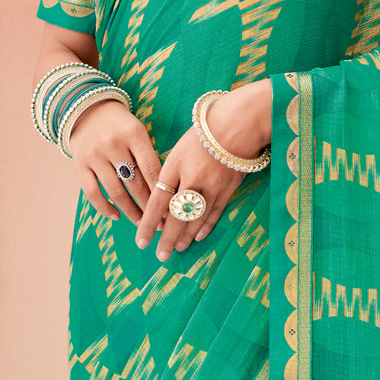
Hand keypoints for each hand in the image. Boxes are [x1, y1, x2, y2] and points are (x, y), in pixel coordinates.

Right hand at [67, 98, 159, 225]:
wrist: (87, 108)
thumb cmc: (120, 124)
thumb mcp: (138, 130)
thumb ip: (148, 155)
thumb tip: (165, 190)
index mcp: (134, 134)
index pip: (152, 168)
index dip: (162, 192)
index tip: (172, 209)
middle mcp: (114, 144)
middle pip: (135, 183)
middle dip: (149, 207)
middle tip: (161, 223)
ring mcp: (95, 155)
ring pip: (115, 192)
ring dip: (130, 211)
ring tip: (141, 223)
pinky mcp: (79, 164)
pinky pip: (92, 192)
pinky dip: (104, 208)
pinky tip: (117, 215)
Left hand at [134, 79, 271, 260]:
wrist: (239, 123)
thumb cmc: (205, 130)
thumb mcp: (179, 148)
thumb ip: (170, 172)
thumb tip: (161, 199)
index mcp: (175, 166)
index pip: (158, 201)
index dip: (148, 224)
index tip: (141, 241)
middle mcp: (192, 180)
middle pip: (176, 217)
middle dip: (167, 239)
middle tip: (160, 256)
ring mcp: (212, 187)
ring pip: (195, 219)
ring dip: (185, 236)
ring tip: (177, 248)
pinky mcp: (228, 189)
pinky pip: (214, 213)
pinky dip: (205, 227)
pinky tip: (198, 236)